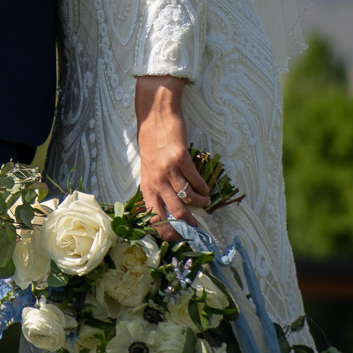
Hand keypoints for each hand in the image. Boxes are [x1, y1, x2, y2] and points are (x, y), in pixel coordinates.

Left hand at [135, 75, 209, 236]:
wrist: (155, 116)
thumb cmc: (150, 142)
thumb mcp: (147, 167)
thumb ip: (155, 185)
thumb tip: (167, 206)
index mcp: (146, 185)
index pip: (154, 216)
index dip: (166, 230)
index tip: (177, 237)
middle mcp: (156, 180)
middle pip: (174, 211)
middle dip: (188, 223)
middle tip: (197, 227)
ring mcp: (168, 169)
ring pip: (188, 196)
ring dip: (199, 203)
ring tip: (205, 203)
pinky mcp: (180, 157)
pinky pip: (195, 179)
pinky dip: (203, 187)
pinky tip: (206, 189)